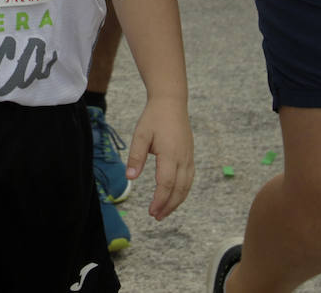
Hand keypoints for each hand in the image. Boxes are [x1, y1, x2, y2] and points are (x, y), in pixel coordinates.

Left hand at [124, 95, 194, 220]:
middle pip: (179, 189)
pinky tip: (174, 196)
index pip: (166, 184)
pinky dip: (182, 191)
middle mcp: (183, 158)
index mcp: (170, 154)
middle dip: (168, 206)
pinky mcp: (190, 156)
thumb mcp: (140, 134)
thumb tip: (130, 178)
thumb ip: (136, 156)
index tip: (151, 211)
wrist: (171, 102)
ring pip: (186, 186)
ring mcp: (189, 157)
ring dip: (176, 201)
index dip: (159, 200)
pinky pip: (189, 178)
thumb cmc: (154, 118)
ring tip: (164, 212)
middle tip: (156, 217)